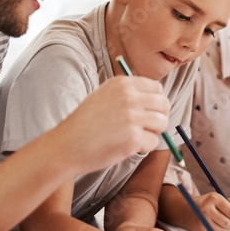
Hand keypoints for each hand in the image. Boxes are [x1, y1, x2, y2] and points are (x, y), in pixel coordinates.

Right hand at [53, 77, 170, 173]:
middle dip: (159, 118)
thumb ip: (128, 94)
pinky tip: (127, 147)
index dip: (157, 102)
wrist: (65, 145)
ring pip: (162, 123)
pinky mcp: (133, 137)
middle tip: (146, 128)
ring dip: (153, 133)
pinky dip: (144, 147)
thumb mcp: (104, 96)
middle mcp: (129, 97)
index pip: (157, 88)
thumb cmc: (85, 124)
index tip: (150, 113)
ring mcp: (132, 116)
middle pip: (164, 105)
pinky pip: (153, 142)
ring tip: (135, 137)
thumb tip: (158, 100)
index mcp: (122, 84)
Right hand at [186, 193, 229, 230]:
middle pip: (228, 223)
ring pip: (223, 230)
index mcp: (214, 198)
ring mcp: (203, 219)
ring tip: (224, 222)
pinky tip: (216, 225)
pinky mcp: (201, 229)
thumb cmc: (208, 204)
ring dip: (227, 228)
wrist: (186, 210)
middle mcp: (207, 208)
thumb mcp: (220, 199)